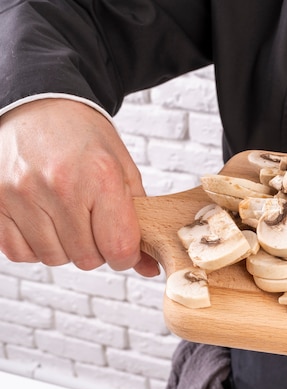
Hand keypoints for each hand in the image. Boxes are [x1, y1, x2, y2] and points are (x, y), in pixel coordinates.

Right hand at [0, 98, 158, 275]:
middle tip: (93, 222)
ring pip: (53, 258)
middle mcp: (59, 185)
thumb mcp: (124, 170)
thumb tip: (149, 267)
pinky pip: (20, 252)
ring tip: (67, 215)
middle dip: (96, 248)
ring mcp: (21, 194)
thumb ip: (138, 220)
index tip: (123, 246)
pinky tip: (42, 219)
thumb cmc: (86, 139)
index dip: (126, 255)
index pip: (118, 247)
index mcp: (100, 176)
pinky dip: (35, 245)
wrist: (40, 106)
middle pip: (86, 258)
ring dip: (65, 247)